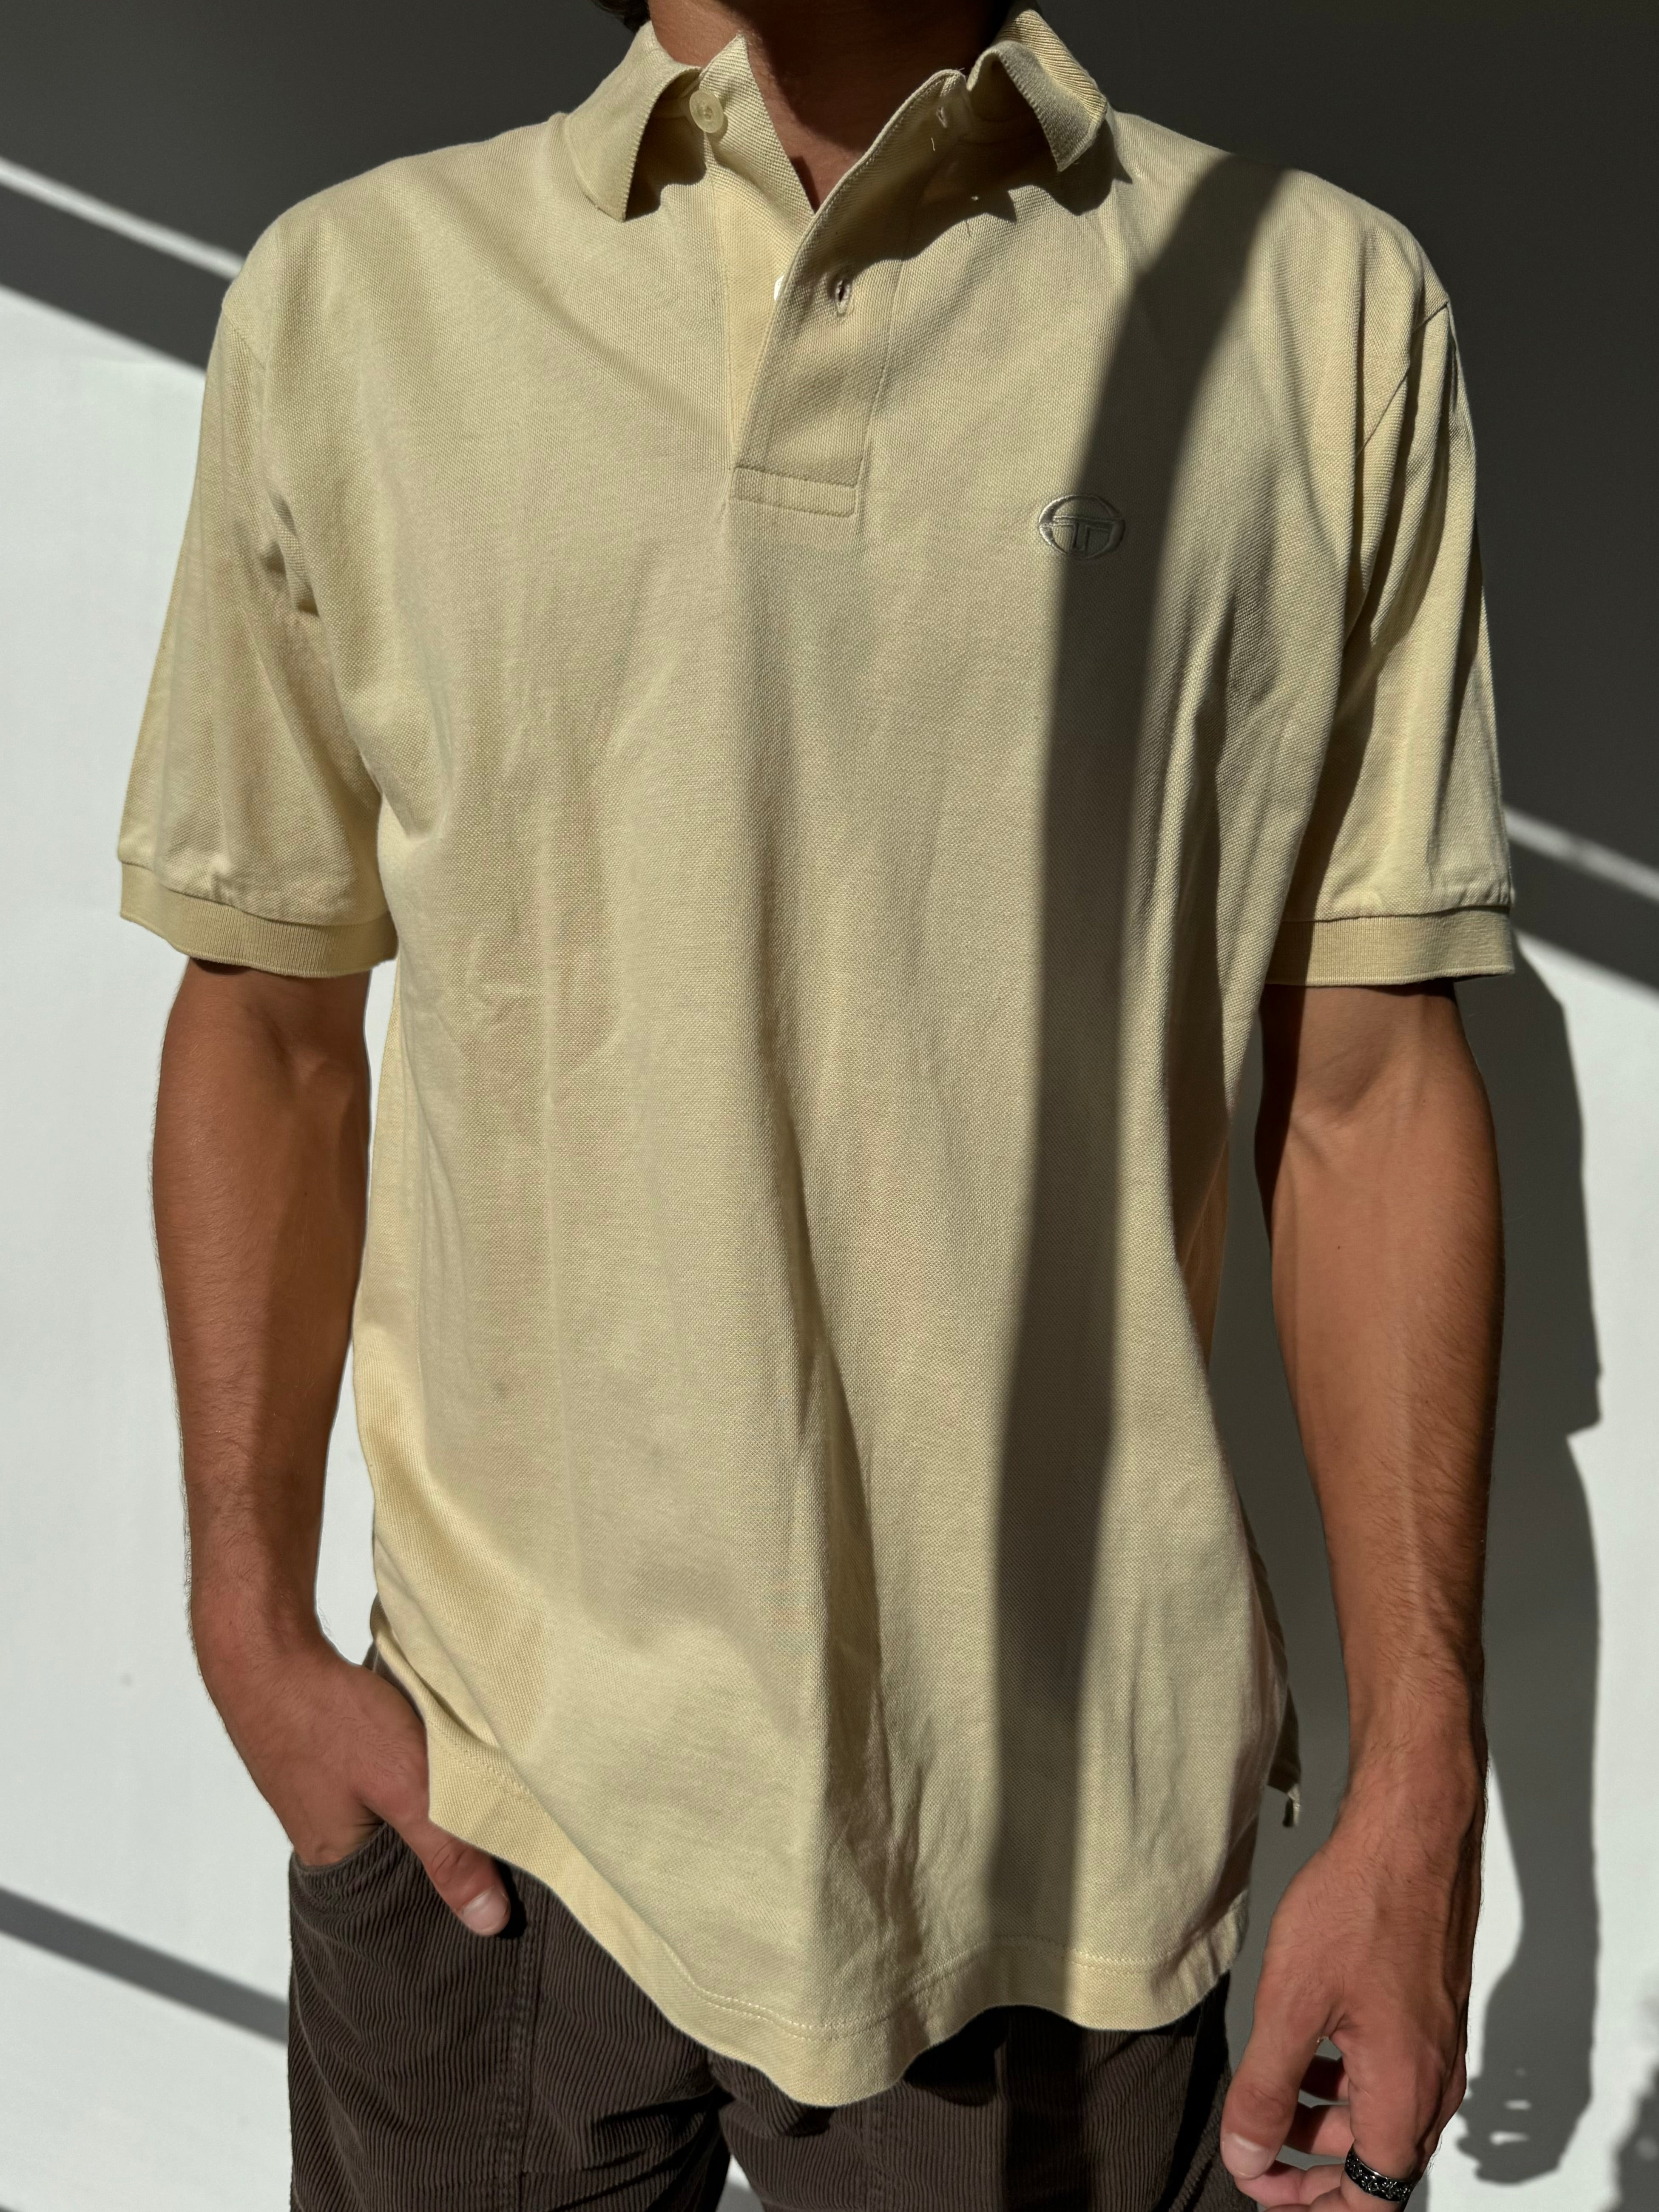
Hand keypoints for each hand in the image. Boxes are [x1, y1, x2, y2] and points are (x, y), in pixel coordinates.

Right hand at [198, 1625, 510, 1935]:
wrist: (268, 1651)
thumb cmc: (326, 1717)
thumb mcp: (406, 1786)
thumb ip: (448, 1851)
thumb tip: (488, 1920)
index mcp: (339, 1864)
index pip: (413, 1900)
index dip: (461, 1882)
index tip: (507, 1872)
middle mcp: (327, 1838)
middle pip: (408, 1854)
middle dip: (449, 1836)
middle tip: (498, 1813)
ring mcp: (325, 1796)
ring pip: (399, 1811)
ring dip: (431, 1795)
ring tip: (466, 1775)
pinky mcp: (329, 1760)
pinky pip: (383, 1778)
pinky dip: (410, 1766)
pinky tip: (430, 1748)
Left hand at [1221, 1760, 1482, 2203]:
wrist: (1411, 1834)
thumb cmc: (1362, 1905)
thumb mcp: (1291, 2005)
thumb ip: (1266, 2089)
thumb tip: (1247, 2156)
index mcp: (1406, 2092)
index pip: (1371, 2198)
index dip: (1314, 2206)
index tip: (1264, 2190)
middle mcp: (1433, 2077)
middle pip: (1378, 2163)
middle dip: (1315, 2169)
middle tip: (1259, 2158)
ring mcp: (1435, 2042)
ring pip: (1382, 2114)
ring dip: (1327, 2122)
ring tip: (1273, 2106)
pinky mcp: (1428, 2010)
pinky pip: (1389, 2071)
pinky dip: (1345, 2080)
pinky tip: (1308, 2054)